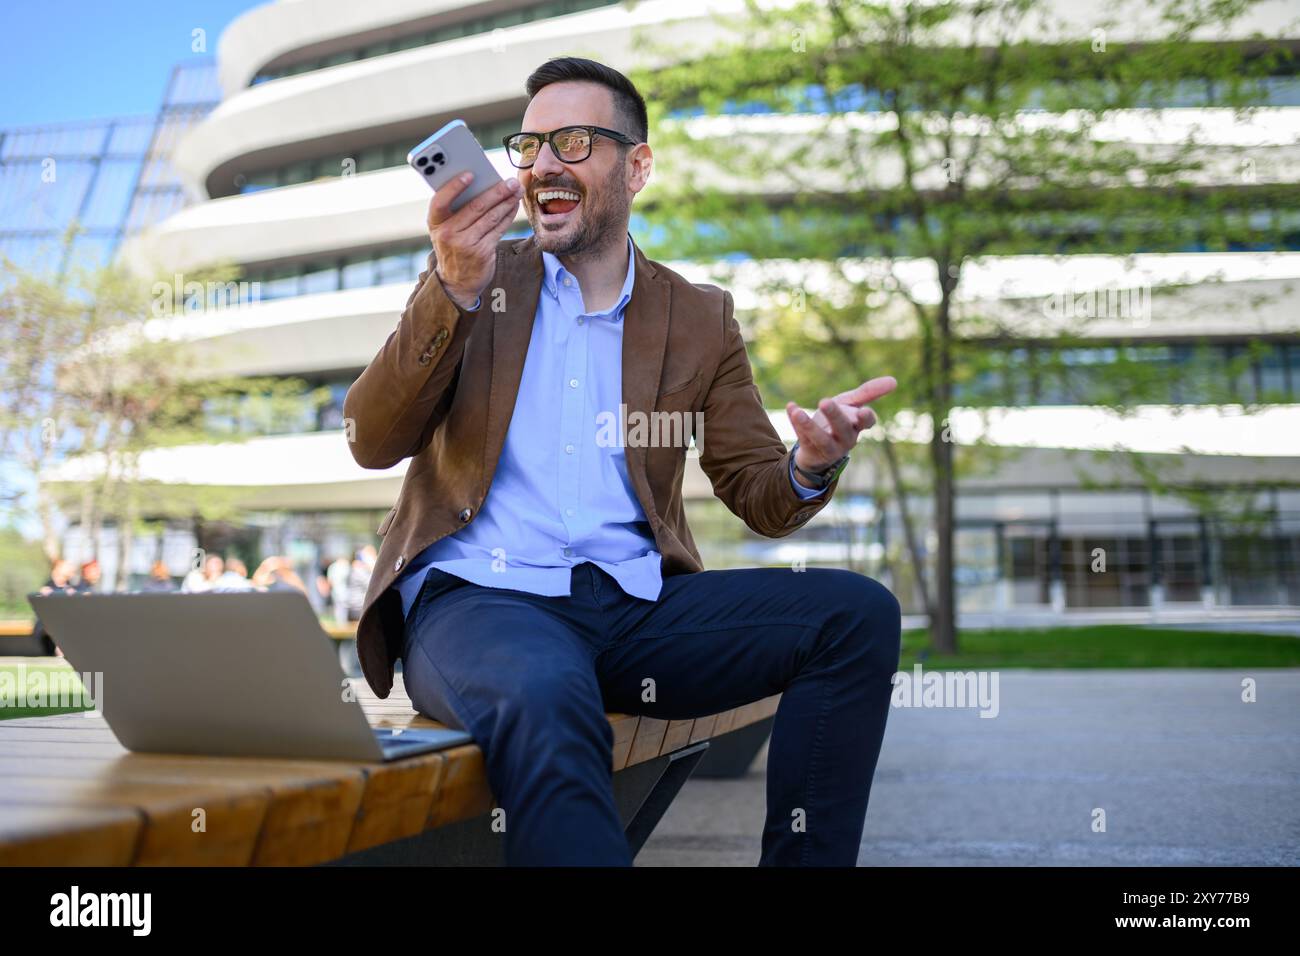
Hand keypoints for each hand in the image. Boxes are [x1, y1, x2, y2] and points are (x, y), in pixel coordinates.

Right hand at [427, 172, 522, 308]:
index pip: (440, 201)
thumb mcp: (446, 230)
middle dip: (496, 191)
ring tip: (516, 190)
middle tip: (510, 181)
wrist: (456, 282)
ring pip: (491, 217)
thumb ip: (456, 210)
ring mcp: (465, 244)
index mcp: (435, 223)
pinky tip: (513, 206)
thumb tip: (482, 185)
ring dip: (506, 202)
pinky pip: (498, 229)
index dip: (454, 187)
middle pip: (475, 206)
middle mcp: (448, 234)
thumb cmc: (453, 247)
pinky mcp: (482, 252)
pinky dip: (507, 216)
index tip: (470, 174)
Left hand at [786, 376, 896, 471]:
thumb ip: (868, 393)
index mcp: (857, 426)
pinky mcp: (811, 451)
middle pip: (843, 429)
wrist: (816, 452)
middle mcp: (846, 439)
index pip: (867, 422)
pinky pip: (802, 437)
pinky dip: (795, 422)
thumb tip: (894, 381)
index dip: (866, 418)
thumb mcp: (851, 404)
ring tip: (798, 413)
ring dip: (810, 426)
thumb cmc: (837, 423)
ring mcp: (828, 448)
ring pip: (821, 439)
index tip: (863, 411)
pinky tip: (791, 407)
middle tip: (825, 401)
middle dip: (835, 416)